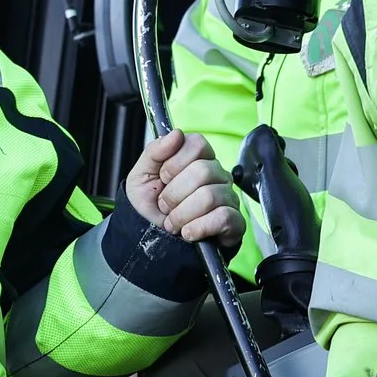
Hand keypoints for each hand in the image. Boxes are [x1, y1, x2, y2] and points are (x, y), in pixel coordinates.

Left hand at [127, 129, 244, 249]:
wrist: (152, 242)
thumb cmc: (149, 206)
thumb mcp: (141, 176)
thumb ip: (155, 151)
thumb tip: (176, 134)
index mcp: (197, 159)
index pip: (198, 144)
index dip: (175, 162)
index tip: (163, 178)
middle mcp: (217, 175)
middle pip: (203, 171)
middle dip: (175, 193)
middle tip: (165, 206)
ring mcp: (228, 198)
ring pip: (210, 196)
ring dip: (182, 214)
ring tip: (173, 223)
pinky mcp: (234, 223)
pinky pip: (223, 218)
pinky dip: (198, 228)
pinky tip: (188, 233)